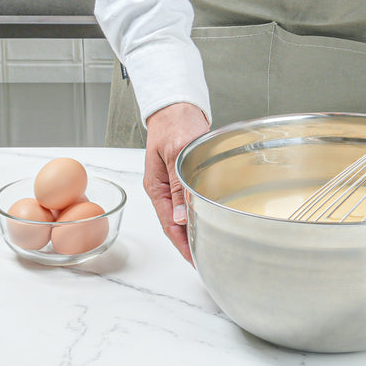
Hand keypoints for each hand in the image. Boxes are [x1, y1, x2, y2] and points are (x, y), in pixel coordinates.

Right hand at [144, 102, 210, 264]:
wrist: (177, 107)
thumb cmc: (174, 124)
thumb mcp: (175, 154)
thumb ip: (178, 186)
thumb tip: (179, 217)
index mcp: (156, 187)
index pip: (167, 224)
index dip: (181, 244)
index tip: (194, 258)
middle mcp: (164, 189)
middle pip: (174, 224)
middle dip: (189, 243)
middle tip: (206, 257)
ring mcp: (174, 185)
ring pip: (183, 215)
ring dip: (194, 231)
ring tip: (209, 246)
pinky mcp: (184, 179)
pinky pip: (190, 203)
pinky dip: (199, 214)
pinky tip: (209, 221)